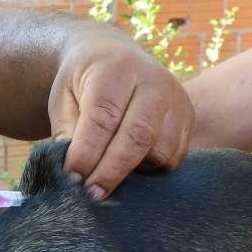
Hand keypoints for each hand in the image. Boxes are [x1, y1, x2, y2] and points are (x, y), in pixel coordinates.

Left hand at [48, 35, 193, 199]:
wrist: (113, 56)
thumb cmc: (83, 83)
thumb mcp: (63, 98)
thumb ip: (68, 132)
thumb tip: (75, 175)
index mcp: (116, 70)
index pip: (104, 118)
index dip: (87, 154)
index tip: (73, 179)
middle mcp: (153, 82)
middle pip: (138, 136)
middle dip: (112, 172)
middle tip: (91, 195)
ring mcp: (176, 100)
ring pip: (160, 151)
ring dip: (132, 173)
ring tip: (107, 176)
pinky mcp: (188, 118)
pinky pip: (174, 157)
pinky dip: (151, 171)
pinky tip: (130, 168)